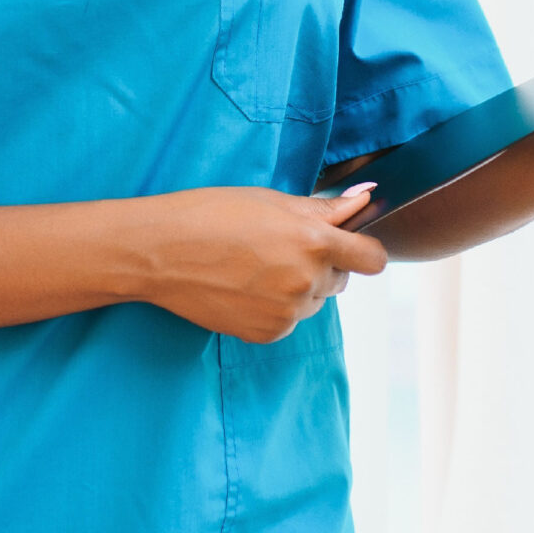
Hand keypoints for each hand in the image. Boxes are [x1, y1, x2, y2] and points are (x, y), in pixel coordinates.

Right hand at [127, 185, 386, 343]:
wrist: (161, 251)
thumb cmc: (213, 213)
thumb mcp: (272, 201)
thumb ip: (325, 208)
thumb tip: (366, 200)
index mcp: (314, 242)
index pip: (372, 259)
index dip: (363, 251)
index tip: (350, 246)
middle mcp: (307, 280)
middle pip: (340, 279)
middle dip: (322, 265)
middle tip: (279, 247)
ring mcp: (288, 312)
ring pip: (312, 301)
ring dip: (297, 287)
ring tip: (254, 266)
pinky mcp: (267, 333)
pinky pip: (288, 321)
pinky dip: (274, 307)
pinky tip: (243, 287)